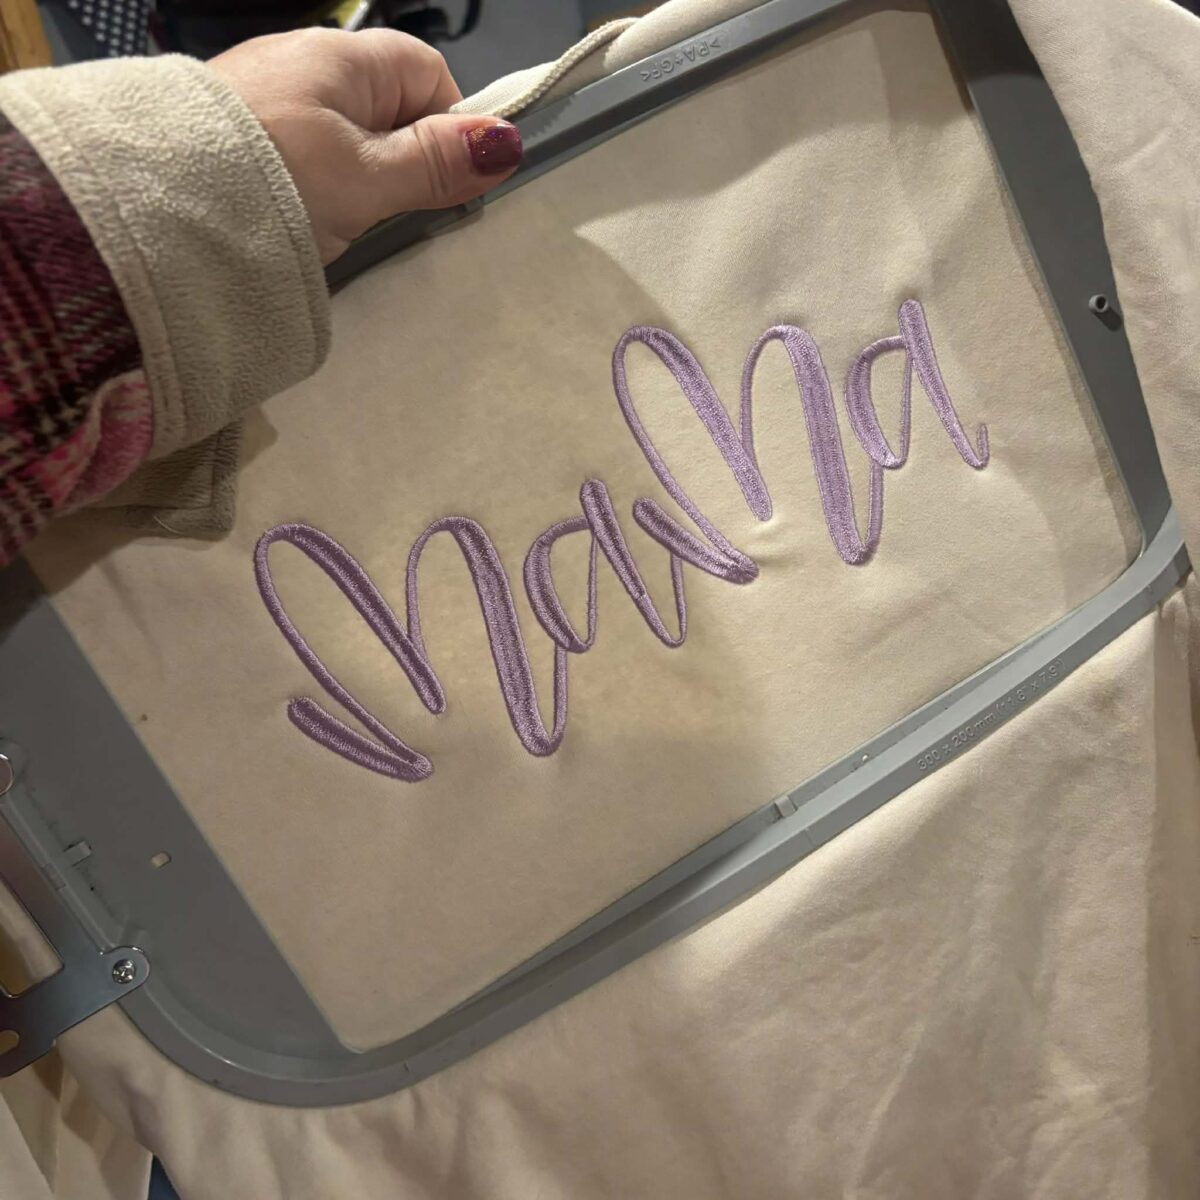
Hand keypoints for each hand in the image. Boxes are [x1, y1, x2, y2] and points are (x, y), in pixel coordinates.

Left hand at [210, 28, 522, 264]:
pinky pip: (301, 155)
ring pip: (344, 137)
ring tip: (340, 222)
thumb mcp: (367, 179)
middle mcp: (302, 64)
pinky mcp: (236, 137)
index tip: (446, 183)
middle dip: (401, 161)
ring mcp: (266, 99)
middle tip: (392, 214)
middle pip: (387, 108)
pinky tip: (300, 218)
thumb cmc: (266, 182)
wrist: (146, 210)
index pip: (427, 73)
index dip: (450, 125)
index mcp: (341, 58)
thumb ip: (435, 163)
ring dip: (356, 180)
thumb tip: (506, 141)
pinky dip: (312, 187)